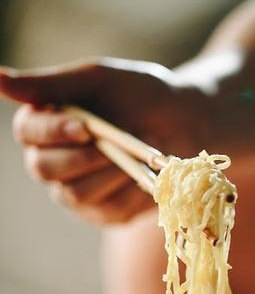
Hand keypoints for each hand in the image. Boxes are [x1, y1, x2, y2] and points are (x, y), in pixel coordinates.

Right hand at [0, 58, 208, 222]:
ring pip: (76, 194)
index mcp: (46, 125)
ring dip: (111, 173)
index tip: (86, 125)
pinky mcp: (106, 214)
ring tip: (136, 153)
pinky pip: (110, 210)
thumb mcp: (99, 80)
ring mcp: (79, 192)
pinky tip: (146, 173)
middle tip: (113, 143)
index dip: (52, 132)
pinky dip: (132, 190)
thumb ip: (51, 84)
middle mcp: (55, 162)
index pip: (27, 133)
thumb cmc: (141, 95)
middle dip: (81, 157)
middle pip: (44, 169)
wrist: (187, 122)